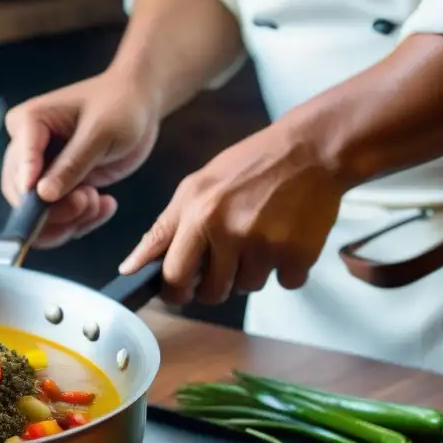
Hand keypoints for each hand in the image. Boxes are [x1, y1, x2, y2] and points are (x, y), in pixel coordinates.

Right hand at [1, 71, 159, 247]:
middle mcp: (26, 149)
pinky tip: (105, 205)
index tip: (44, 200)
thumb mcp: (101, 133)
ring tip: (100, 203)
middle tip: (87, 201)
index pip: (19, 164)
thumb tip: (42, 195)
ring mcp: (40, 171)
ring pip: (38, 214)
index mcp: (28, 123)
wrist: (139, 106)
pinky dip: (80, 221)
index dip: (28, 190)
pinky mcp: (56, 187)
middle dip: (55, 210)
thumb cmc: (120, 106)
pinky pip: (57, 218)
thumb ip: (72, 164)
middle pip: (22, 195)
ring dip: (70, 219)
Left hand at [119, 122, 345, 304]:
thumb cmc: (249, 166)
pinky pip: (284, 283)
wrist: (312, 150)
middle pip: (210, 292)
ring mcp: (265, 246)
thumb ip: (163, 230)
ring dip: (251, 272)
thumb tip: (129, 267)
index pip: (173, 275)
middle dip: (213, 286)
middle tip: (225, 262)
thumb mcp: (195, 188)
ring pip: (247, 288)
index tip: (180, 289)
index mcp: (198, 215)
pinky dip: (285, 269)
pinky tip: (286, 238)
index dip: (174, 290)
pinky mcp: (298, 255)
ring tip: (260, 236)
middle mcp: (229, 232)